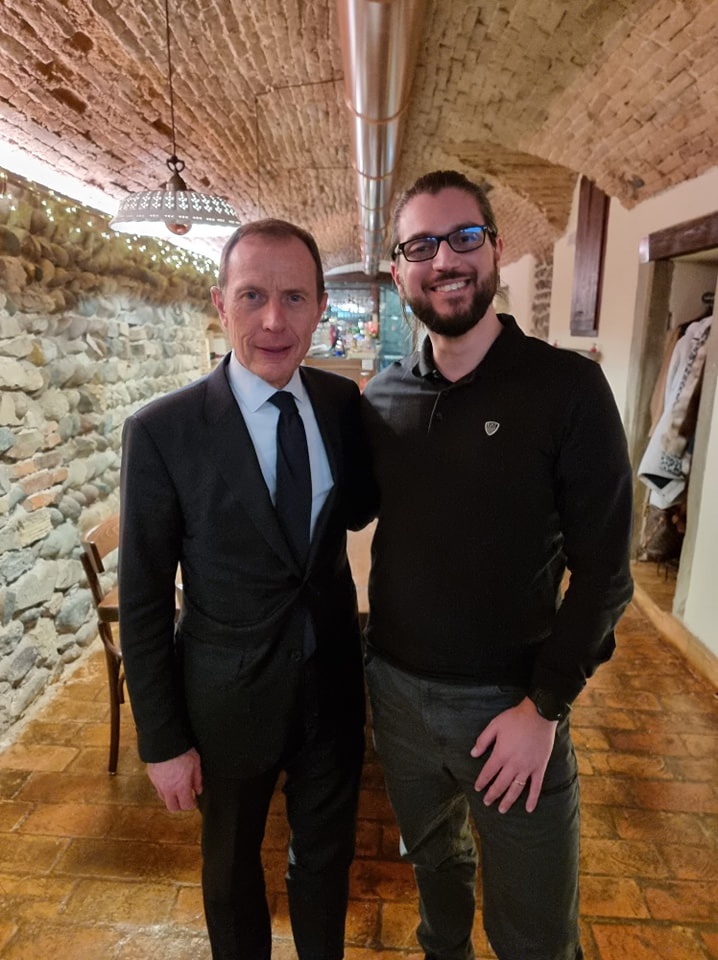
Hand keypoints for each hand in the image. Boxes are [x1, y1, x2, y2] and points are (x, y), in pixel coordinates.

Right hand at [148, 748, 202, 811]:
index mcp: (181, 786)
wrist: (164, 741)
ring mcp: (158, 784)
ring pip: (164, 799)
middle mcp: (168, 789)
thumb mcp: (195, 763)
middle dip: (180, 806)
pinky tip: (169, 781)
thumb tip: (198, 790)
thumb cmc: (181, 750)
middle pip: (173, 808)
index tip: (194, 802)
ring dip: (171, 798)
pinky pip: (158, 789)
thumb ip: (197, 779)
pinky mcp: (152, 777)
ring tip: (177, 790)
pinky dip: (164, 789)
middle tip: (185, 799)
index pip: (186, 805)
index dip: (192, 805)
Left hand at [470, 697, 556, 813]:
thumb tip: (473, 754)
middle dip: (492, 794)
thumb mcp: (494, 725)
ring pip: (516, 789)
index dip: (481, 781)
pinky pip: (536, 787)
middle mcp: (513, 764)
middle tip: (487, 802)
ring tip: (502, 809)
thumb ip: (483, 740)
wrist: (539, 714)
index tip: (477, 788)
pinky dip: (533, 799)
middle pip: (501, 784)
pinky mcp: (540, 768)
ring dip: (508, 801)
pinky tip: (529, 809)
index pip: (488, 772)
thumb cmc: (515, 718)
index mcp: (501, 754)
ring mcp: (528, 768)